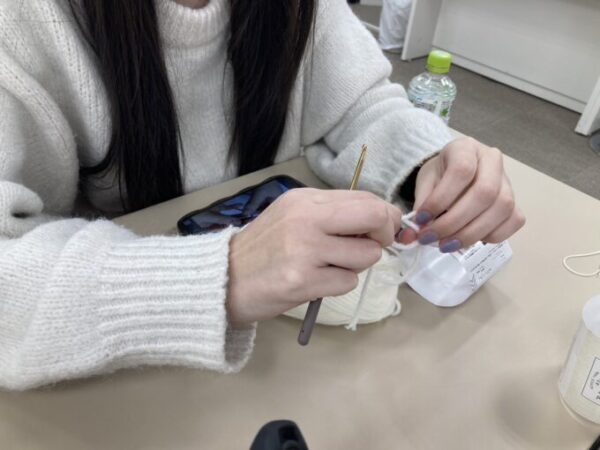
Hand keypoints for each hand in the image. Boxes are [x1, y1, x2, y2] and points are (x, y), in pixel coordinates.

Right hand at [227, 188, 402, 324]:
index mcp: (305, 200)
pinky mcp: (303, 280)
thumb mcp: (292, 217)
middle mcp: (306, 219)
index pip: (365, 199)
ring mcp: (305, 249)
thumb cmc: (263, 249)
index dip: (384, 216)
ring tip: (328, 267)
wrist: (224, 278)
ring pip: (366, 255)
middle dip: (384, 234)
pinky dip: (338, 284)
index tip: (381, 230)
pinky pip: (348, 282)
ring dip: (355, 265)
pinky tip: (316, 281)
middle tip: (371, 246)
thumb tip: (377, 221)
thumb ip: (331, 214)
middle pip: (374, 217)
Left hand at [397, 137, 524, 251]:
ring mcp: (508, 182)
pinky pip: (514, 221)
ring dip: (471, 233)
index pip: (461, 171)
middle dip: (454, 222)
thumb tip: (411, 236)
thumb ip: (420, 206)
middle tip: (431, 238)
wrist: (453, 174)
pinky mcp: (515, 202)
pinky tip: (468, 240)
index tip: (421, 219)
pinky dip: (491, 236)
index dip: (440, 199)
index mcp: (466, 148)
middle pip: (484, 193)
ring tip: (445, 245)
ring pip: (501, 209)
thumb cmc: (439, 176)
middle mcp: (492, 161)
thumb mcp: (425, 183)